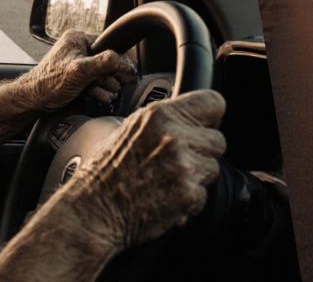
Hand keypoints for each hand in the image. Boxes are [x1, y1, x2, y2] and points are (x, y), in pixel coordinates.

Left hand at [16, 30, 136, 111]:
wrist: (33, 100)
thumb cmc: (49, 83)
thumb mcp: (80, 70)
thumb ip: (104, 63)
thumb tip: (124, 61)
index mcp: (77, 39)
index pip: (107, 45)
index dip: (118, 60)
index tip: (127, 72)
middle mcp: (77, 48)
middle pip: (106, 60)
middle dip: (112, 76)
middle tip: (118, 85)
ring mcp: (77, 63)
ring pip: (101, 73)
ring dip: (107, 85)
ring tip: (111, 94)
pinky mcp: (76, 76)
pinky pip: (94, 81)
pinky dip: (100, 90)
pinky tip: (103, 97)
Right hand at [63, 90, 227, 249]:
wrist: (94, 210)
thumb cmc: (105, 172)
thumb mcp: (131, 129)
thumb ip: (165, 121)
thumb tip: (192, 118)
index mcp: (160, 115)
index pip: (213, 102)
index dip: (210, 116)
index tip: (205, 125)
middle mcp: (175, 137)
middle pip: (217, 140)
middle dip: (201, 151)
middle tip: (175, 161)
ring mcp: (184, 167)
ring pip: (213, 167)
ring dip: (196, 176)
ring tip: (167, 180)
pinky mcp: (189, 195)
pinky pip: (204, 194)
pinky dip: (189, 199)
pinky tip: (166, 197)